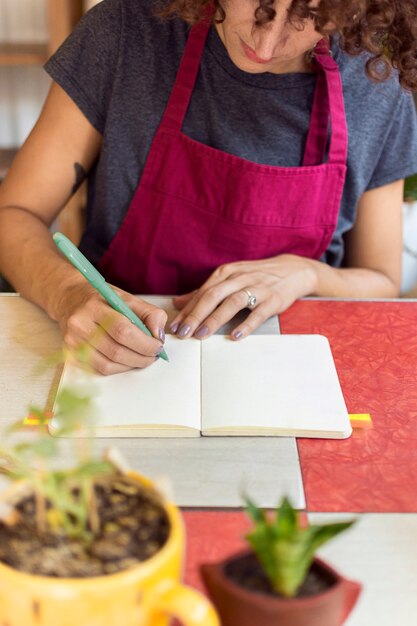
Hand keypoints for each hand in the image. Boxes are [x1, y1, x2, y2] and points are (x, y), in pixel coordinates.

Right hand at [58, 282, 166, 374]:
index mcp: (94, 307)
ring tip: (142, 358)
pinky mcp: (70, 354)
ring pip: (108, 365)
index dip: (144, 343)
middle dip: (141, 357)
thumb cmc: (103, 300)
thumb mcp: (128, 298)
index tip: (158, 346)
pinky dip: (118, 368)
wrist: (70, 300)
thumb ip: (150, 314)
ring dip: (131, 365)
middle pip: (116, 351)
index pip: (123, 330)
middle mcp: (79, 325)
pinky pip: (99, 369)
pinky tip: (126, 360)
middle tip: (154, 356)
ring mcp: (72, 342)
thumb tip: (159, 337)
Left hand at [170, 255, 317, 339]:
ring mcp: (257, 288)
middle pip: (213, 296)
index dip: (186, 311)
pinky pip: (258, 313)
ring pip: (232, 302)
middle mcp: (239, 278)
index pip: (202, 293)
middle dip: (195, 315)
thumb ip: (204, 292)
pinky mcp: (272, 300)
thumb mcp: (229, 278)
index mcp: (226, 272)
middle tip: (183, 333)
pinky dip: (246, 324)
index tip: (174, 327)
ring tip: (202, 335)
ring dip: (215, 319)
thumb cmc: (256, 276)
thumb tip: (177, 303)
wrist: (292, 270)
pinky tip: (235, 336)